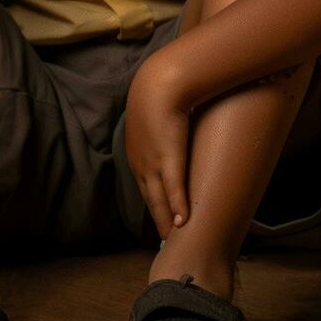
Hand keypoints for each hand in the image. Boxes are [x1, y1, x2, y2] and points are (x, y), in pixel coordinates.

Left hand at [125, 58, 190, 240]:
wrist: (161, 83)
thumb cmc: (162, 93)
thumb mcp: (157, 114)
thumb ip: (163, 126)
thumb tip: (172, 128)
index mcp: (136, 153)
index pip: (144, 185)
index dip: (152, 202)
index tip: (159, 217)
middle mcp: (140, 162)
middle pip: (149, 198)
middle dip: (158, 217)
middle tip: (166, 237)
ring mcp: (153, 163)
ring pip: (158, 200)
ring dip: (166, 220)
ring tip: (174, 236)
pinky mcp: (169, 160)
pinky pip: (173, 191)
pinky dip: (178, 208)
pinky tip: (183, 222)